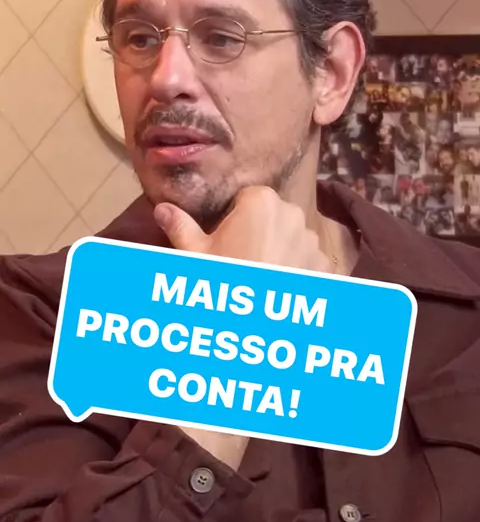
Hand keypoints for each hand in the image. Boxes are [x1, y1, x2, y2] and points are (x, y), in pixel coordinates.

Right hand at [154, 186, 332, 273]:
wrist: (256, 322)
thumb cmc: (222, 280)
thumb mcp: (195, 254)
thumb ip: (181, 226)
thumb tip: (161, 208)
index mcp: (260, 201)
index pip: (246, 199)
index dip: (234, 219)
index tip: (226, 240)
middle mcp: (293, 214)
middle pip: (272, 216)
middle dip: (260, 232)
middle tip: (240, 258)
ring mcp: (312, 241)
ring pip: (292, 238)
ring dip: (281, 250)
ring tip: (261, 275)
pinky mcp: (325, 266)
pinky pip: (310, 262)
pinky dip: (299, 271)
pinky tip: (281, 287)